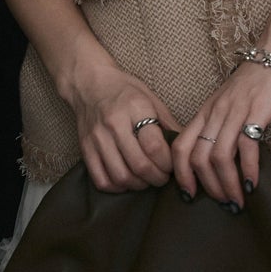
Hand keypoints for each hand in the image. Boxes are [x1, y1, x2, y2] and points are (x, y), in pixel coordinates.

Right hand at [69, 61, 182, 193]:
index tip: (172, 165)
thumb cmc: (124, 90)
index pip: (154, 146)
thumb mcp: (151, 98)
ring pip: (121, 176)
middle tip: (163, 177)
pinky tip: (126, 180)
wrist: (88, 84)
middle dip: (157, 178)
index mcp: (134, 108)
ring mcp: (97, 138)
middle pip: (139, 165)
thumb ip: (168, 123)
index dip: (168, 163)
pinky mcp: (84, 149)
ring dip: (139, 185)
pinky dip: (117, 187)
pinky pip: (101, 180)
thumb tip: (186, 146)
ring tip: (146, 179)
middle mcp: (114, 124)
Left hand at [170, 60, 270, 208]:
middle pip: (196, 157)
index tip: (188, 194)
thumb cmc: (257, 80)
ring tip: (236, 200)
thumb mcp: (229, 102)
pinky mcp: (256, 112)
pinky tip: (252, 183)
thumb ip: (221, 124)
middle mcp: (215, 113)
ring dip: (226, 184)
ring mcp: (234, 112)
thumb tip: (220, 157)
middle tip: (221, 203)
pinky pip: (246, 147)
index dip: (180, 174)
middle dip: (206, 186)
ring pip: (218, 157)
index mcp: (206, 111)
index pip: (180, 146)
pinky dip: (247, 170)